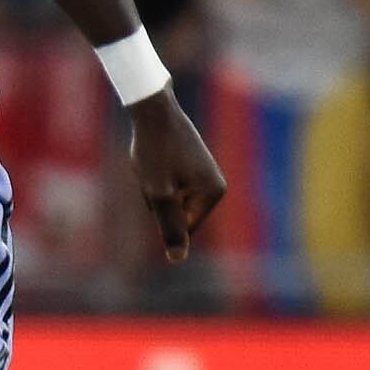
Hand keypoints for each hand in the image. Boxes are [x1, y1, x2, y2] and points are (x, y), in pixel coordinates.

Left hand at [123, 90, 227, 262]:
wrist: (153, 110)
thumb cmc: (154, 151)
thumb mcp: (157, 193)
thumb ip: (169, 226)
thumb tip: (177, 259)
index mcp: (214, 193)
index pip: (182, 228)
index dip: (159, 211)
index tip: (158, 183)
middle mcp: (216, 185)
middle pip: (175, 214)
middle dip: (156, 201)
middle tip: (153, 172)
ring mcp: (205, 176)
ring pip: (167, 201)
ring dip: (152, 189)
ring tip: (153, 164)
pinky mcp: (192, 167)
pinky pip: (165, 186)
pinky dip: (153, 178)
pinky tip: (154, 158)